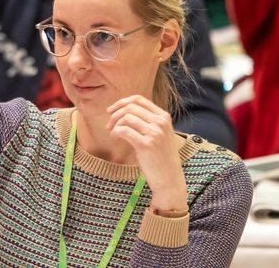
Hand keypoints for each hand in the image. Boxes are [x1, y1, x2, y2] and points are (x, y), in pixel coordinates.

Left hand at [107, 95, 188, 212]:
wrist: (169, 178)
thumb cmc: (161, 157)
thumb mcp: (160, 134)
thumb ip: (148, 121)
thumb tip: (124, 110)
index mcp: (164, 116)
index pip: (139, 100)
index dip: (122, 102)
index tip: (111, 110)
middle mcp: (161, 122)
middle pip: (131, 107)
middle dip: (115, 114)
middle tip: (109, 125)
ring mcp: (155, 133)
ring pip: (126, 117)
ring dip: (114, 124)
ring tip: (112, 132)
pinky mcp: (146, 145)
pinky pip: (124, 130)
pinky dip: (115, 132)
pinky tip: (114, 137)